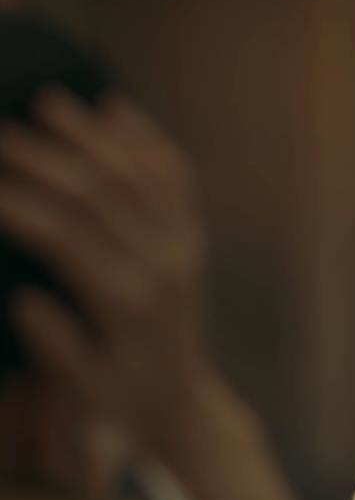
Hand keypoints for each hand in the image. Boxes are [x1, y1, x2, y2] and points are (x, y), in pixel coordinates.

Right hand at [0, 87, 218, 464]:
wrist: (181, 399)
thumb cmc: (120, 396)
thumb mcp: (84, 389)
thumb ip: (57, 347)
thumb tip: (27, 300)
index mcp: (129, 301)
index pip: (66, 238)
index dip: (18, 204)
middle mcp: (163, 263)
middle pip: (101, 194)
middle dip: (46, 157)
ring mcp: (183, 243)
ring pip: (140, 175)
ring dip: (93, 134)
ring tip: (49, 100)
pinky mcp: (192, 234)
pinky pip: (175, 177)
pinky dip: (148, 140)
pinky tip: (116, 109)